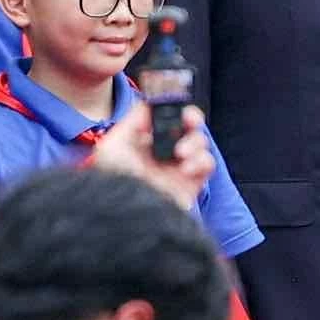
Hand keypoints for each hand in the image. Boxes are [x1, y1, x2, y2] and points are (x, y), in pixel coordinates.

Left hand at [88, 100, 215, 209]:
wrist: (128, 217)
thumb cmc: (114, 182)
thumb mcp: (113, 146)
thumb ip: (132, 121)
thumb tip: (150, 105)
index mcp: (142, 141)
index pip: (163, 116)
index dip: (172, 106)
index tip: (175, 102)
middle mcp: (161, 153)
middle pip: (186, 125)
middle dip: (191, 117)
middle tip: (189, 120)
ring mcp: (177, 168)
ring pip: (199, 142)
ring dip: (195, 142)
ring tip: (181, 153)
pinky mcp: (191, 184)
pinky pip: (207, 163)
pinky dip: (201, 161)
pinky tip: (186, 169)